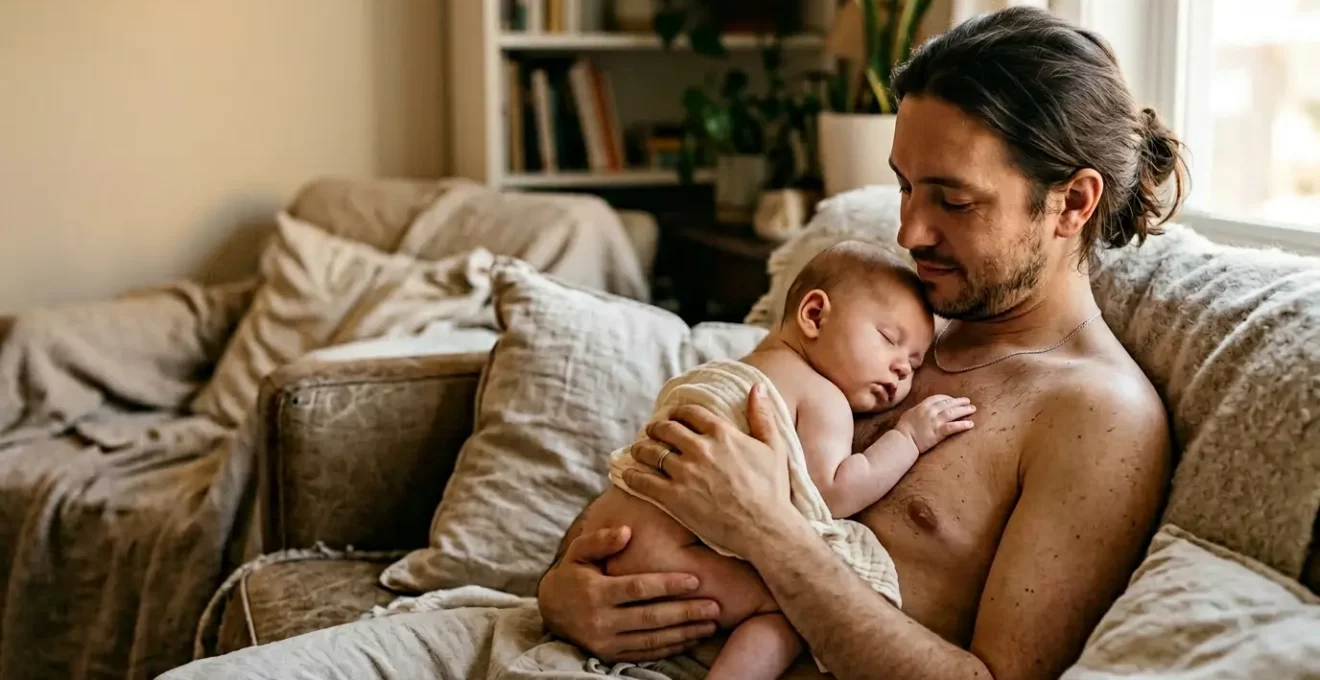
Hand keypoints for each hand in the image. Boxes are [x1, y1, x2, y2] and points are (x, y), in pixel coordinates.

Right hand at [537, 525, 719, 661]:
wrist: (550, 611)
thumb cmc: (572, 574)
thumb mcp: (579, 552)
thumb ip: (602, 540)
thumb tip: (627, 531)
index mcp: (596, 592)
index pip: (638, 589)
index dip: (668, 585)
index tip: (695, 581)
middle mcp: (601, 620)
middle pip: (651, 618)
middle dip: (685, 613)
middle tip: (714, 607)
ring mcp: (606, 641)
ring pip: (652, 640)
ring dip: (684, 633)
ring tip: (710, 625)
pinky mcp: (610, 655)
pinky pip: (645, 654)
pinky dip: (670, 649)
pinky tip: (690, 640)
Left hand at [624, 383, 798, 557]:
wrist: (764, 528)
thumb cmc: (773, 490)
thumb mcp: (774, 447)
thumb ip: (762, 415)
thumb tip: (757, 386)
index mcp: (722, 433)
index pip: (689, 413)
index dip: (676, 413)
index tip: (672, 416)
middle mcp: (700, 448)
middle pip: (666, 429)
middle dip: (656, 428)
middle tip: (651, 431)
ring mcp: (685, 473)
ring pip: (652, 452)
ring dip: (641, 448)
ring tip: (638, 450)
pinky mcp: (674, 497)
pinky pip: (644, 480)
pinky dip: (633, 475)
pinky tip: (628, 474)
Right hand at [894, 395, 975, 452]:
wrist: (902, 441)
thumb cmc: (903, 429)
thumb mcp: (909, 414)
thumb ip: (919, 410)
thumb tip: (924, 409)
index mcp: (923, 406)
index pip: (939, 398)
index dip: (948, 398)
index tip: (954, 399)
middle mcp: (930, 411)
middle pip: (948, 403)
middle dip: (959, 401)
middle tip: (968, 401)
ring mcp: (935, 421)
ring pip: (953, 412)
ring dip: (964, 410)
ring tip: (972, 409)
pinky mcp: (938, 432)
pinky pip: (953, 427)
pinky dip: (963, 425)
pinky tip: (970, 424)